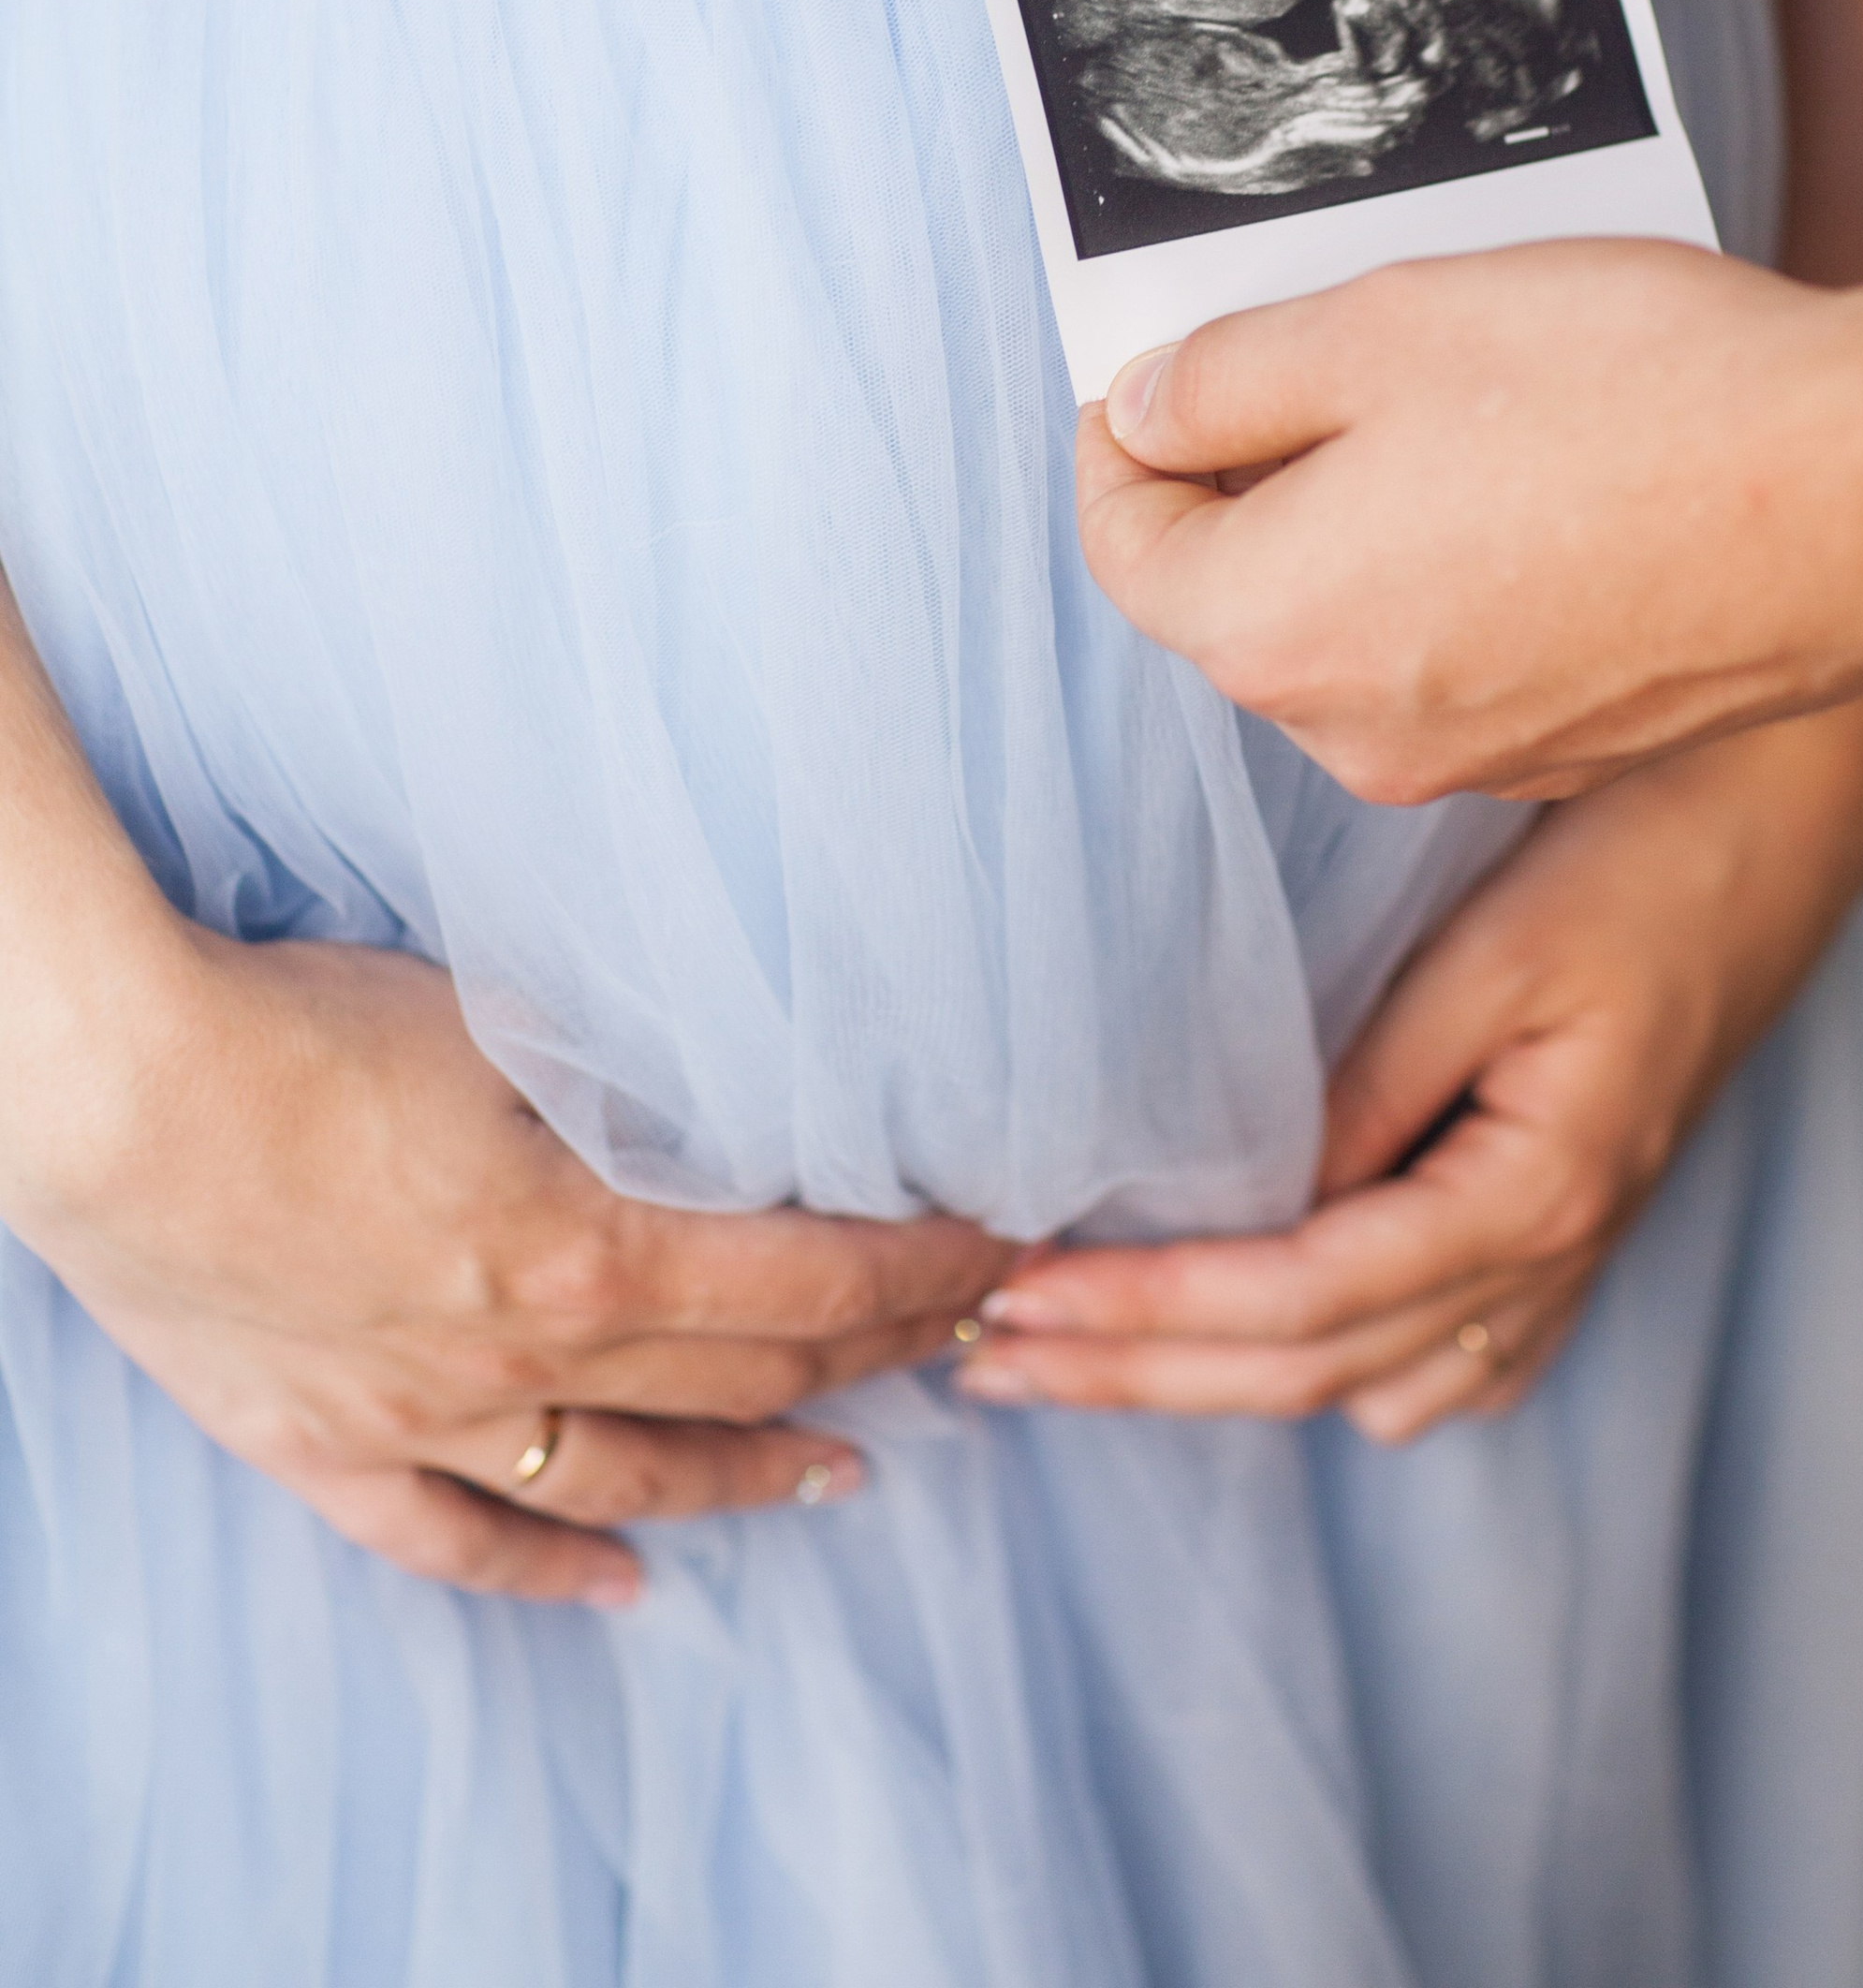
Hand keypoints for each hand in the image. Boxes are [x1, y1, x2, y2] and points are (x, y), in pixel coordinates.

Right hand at [5, 922, 1012, 1606]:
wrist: (121, 1095)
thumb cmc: (310, 1023)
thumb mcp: (507, 1015)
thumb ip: (623, 1069)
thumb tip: (723, 1074)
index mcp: (592, 1244)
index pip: (814, 1281)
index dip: (922, 1276)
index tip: (997, 1255)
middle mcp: (528, 1354)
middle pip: (747, 1376)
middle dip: (877, 1359)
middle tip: (959, 1342)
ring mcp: (426, 1417)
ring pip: (629, 1477)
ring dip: (751, 1478)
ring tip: (846, 1474)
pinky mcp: (326, 1444)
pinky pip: (456, 1543)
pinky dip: (546, 1576)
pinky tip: (624, 1590)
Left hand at [951, 694, 1862, 1437]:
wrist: (1796, 814)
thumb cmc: (1647, 849)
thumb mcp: (1494, 950)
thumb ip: (1371, 1079)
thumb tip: (1251, 1190)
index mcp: (1535, 1190)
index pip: (1301, 1299)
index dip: (1149, 1313)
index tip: (1017, 1299)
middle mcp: (1558, 1252)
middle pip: (1316, 1371)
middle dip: (1144, 1375)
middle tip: (989, 1365)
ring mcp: (1577, 1253)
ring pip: (1376, 1387)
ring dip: (1223, 1385)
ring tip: (1083, 1358)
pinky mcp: (1580, 1225)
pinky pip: (1453, 1363)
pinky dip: (1342, 1373)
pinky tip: (1260, 1345)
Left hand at [1077, 244, 1862, 801]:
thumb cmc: (1628, 396)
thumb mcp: (1379, 326)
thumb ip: (1228, 376)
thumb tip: (1147, 408)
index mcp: (1272, 628)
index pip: (1127, 544)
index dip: (1126, 438)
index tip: (1164, 366)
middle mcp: (1354, 731)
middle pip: (1242, 596)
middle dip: (1260, 477)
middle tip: (1333, 350)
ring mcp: (1476, 758)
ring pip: (1363, 625)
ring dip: (1376, 521)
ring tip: (1469, 397)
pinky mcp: (1581, 747)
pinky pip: (1473, 653)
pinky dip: (1477, 572)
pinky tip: (1561, 475)